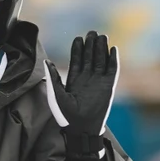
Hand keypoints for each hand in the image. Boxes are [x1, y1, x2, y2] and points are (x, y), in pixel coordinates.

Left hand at [44, 31, 118, 160]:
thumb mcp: (56, 95)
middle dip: (90, 45)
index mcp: (74, 79)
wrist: (81, 128)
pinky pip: (112, 70)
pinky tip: (113, 49)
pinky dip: (113, 60)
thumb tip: (46, 62)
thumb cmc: (66, 115)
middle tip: (92, 32)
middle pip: (90, 57)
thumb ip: (53, 78)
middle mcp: (87, 78)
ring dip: (101, 49)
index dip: (78, 49)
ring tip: (101, 36)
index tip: (78, 38)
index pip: (77, 60)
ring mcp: (98, 82)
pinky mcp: (108, 86)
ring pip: (101, 61)